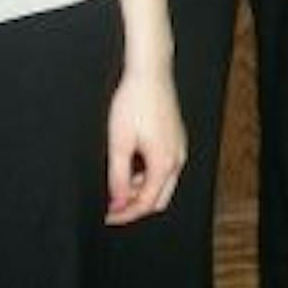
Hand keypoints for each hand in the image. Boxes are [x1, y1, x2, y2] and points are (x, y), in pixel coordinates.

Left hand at [105, 65, 185, 224]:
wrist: (150, 72)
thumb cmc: (134, 102)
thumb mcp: (119, 143)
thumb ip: (118, 177)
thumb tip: (117, 202)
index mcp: (164, 163)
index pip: (146, 203)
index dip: (125, 214)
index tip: (107, 216)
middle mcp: (177, 158)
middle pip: (159, 199)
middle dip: (135, 206)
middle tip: (112, 204)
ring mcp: (179, 147)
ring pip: (163, 184)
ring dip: (141, 189)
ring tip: (118, 181)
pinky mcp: (176, 138)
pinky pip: (166, 167)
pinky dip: (148, 175)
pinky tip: (132, 164)